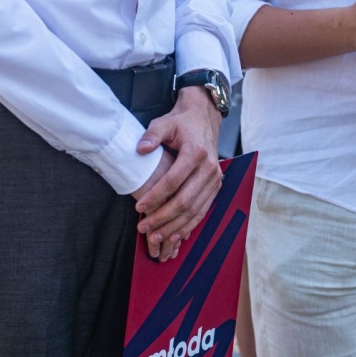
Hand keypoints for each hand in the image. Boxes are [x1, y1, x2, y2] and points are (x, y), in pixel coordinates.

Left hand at [132, 87, 223, 261]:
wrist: (204, 119)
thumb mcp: (164, 123)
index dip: (156, 196)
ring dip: (175, 226)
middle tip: (145, 227)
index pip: (174, 181)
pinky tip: (175, 234)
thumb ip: (151, 135)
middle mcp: (209, 168)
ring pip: (195, 210)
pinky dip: (189, 225)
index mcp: (196, 153)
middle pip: (185, 200)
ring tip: (156, 237)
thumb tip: (140, 149)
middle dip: (163, 217)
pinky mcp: (216, 186)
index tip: (139, 207)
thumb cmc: (181, 123)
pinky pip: (203, 210)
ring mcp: (215, 179)